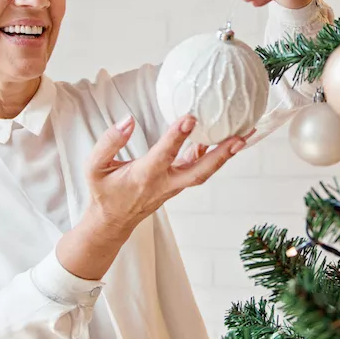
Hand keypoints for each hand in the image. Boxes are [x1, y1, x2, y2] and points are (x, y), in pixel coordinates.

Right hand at [85, 115, 250, 233]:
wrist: (113, 221)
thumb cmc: (104, 192)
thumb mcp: (94, 167)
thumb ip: (108, 142)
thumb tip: (128, 120)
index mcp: (143, 176)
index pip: (163, 155)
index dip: (176, 137)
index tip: (190, 117)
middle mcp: (164, 183)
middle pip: (199, 172)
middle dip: (220, 156)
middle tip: (240, 138)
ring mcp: (175, 186)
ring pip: (204, 172)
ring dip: (224, 156)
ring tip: (245, 135)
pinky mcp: (178, 183)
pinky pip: (199, 168)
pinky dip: (213, 153)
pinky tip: (224, 136)